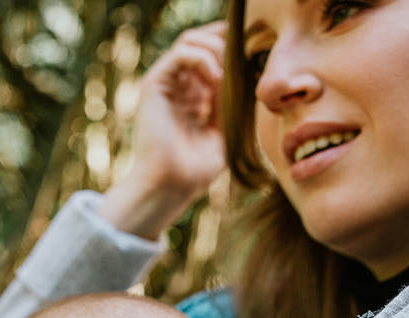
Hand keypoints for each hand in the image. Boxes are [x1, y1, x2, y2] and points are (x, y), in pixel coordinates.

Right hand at [134, 20, 227, 201]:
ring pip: (190, 40)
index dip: (232, 51)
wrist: (170, 186)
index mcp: (193, 98)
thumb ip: (230, 102)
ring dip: (215, 49)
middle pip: (201, 41)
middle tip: (244, 59)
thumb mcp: (224, 132)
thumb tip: (243, 73)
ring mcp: (165, 85)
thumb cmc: (195, 171)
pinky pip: (181, 53)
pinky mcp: (154, 85)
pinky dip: (202, 59)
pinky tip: (216, 79)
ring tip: (227, 75)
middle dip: (225, 44)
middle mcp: (177, 88)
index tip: (254, 59)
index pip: (212, 58)